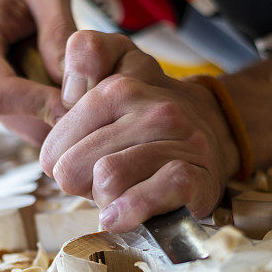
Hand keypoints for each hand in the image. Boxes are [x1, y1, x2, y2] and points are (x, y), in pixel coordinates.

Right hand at [0, 0, 73, 144]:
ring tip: (87, 95)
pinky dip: (51, 115)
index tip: (82, 106)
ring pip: (24, 127)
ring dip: (57, 118)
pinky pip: (26, 124)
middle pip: (16, 117)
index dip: (42, 106)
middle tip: (100, 105)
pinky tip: (70, 95)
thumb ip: (59, 31)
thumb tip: (72, 83)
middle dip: (57, 116)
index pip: (2, 94)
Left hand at [40, 31, 239, 231]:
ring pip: (108, 177)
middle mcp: (153, 107)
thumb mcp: (114, 75)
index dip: (58, 159)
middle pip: (75, 164)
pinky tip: (121, 216)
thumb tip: (71, 88)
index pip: (58, 140)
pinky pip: (148, 197)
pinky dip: (128, 211)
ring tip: (115, 196)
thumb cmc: (144, 120)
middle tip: (94, 182)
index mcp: (122, 85)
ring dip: (103, 199)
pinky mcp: (198, 175)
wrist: (213, 135)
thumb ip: (86, 55)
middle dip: (78, 184)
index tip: (73, 159)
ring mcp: (180, 140)